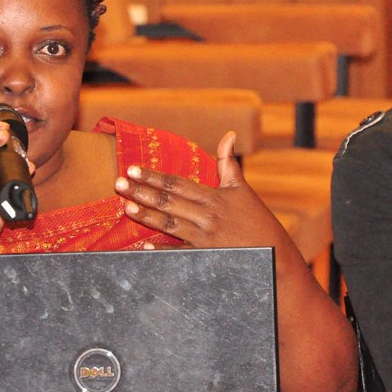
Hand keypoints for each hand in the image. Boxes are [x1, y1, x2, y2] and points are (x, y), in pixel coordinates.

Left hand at [115, 132, 294, 251]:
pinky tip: (143, 246)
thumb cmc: (256, 218)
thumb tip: (228, 135)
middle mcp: (207, 215)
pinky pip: (179, 253)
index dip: (154, 176)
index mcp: (213, 197)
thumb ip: (227, 163)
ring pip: (170, 224)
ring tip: (125, 206)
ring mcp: (206, 237)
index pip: (177, 183)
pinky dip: (162, 250)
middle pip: (168, 201)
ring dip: (146, 216)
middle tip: (118, 183)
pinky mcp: (206, 256)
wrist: (273, 253)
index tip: (133, 169)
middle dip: (142, 191)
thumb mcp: (242, 189)